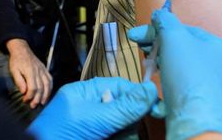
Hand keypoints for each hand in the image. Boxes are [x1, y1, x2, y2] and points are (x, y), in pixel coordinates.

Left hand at [6, 39, 51, 107]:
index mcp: (30, 71)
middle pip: (40, 88)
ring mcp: (43, 70)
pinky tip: (47, 94)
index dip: (29, 96)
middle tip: (33, 105)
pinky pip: (50, 80)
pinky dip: (50, 88)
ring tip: (42, 103)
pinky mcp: (45, 69)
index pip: (33, 88)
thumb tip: (23, 91)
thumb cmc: (16, 60)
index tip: (25, 100)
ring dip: (45, 95)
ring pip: (47, 85)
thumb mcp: (14, 70)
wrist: (22, 49)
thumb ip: (19, 81)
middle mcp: (38, 71)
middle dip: (37, 98)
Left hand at [28, 77, 157, 139]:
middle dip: (130, 120)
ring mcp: (90, 125)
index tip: (158, 107)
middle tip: (131, 131)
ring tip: (122, 138)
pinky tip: (119, 139)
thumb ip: (126, 106)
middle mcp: (88, 106)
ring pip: (119, 125)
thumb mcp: (99, 118)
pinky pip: (113, 134)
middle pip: (122, 108)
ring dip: (126, 133)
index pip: (119, 87)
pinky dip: (120, 137)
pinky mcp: (92, 137)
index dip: (139, 96)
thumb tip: (152, 89)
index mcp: (85, 92)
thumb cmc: (63, 133)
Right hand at [127, 5, 221, 139]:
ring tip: (152, 74)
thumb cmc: (189, 77)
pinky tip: (165, 96)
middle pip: (185, 51)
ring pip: (185, 73)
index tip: (137, 36)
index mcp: (219, 47)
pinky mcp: (210, 109)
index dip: (159, 30)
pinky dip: (174, 93)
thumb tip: (160, 15)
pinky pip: (188, 94)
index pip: (185, 30)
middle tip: (144, 54)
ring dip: (165, 71)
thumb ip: (166, 22)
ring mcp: (219, 90)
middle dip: (160, 51)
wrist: (200, 123)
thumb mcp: (174, 39)